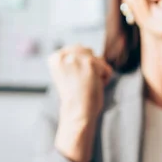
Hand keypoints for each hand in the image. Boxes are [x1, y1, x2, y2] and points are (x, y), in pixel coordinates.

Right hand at [48, 46, 112, 161]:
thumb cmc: (74, 98)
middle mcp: (64, 55)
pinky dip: (105, 78)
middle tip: (85, 83)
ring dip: (98, 72)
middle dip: (91, 66)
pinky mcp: (90, 63)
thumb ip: (74, 61)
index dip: (81, 64)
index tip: (78, 78)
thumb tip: (89, 49)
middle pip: (87, 51)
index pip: (75, 49)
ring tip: (90, 85)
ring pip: (98, 59)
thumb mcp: (67, 75)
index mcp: (54, 58)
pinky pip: (106, 68)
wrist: (77, 112)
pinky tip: (96, 86)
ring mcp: (77, 58)